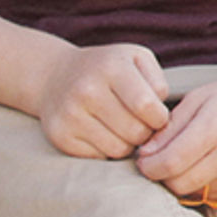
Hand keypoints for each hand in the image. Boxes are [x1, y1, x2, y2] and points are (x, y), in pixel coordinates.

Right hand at [34, 42, 171, 159]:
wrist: (55, 76)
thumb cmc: (108, 69)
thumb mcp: (136, 59)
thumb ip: (157, 82)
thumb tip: (161, 115)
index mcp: (112, 68)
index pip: (146, 105)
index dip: (160, 117)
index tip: (159, 116)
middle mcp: (87, 90)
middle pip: (135, 132)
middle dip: (146, 132)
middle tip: (141, 124)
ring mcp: (70, 114)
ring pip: (119, 149)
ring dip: (128, 144)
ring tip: (123, 128)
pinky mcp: (60, 136)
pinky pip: (99, 157)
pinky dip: (107, 151)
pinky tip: (103, 134)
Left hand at [138, 72, 216, 204]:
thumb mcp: (198, 99)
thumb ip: (169, 127)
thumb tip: (145, 155)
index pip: (169, 163)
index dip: (147, 165)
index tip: (144, 158)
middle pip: (177, 183)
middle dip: (160, 176)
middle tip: (159, 160)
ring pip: (191, 192)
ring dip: (179, 180)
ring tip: (183, 160)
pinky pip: (207, 195)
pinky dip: (199, 183)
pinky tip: (204, 164)